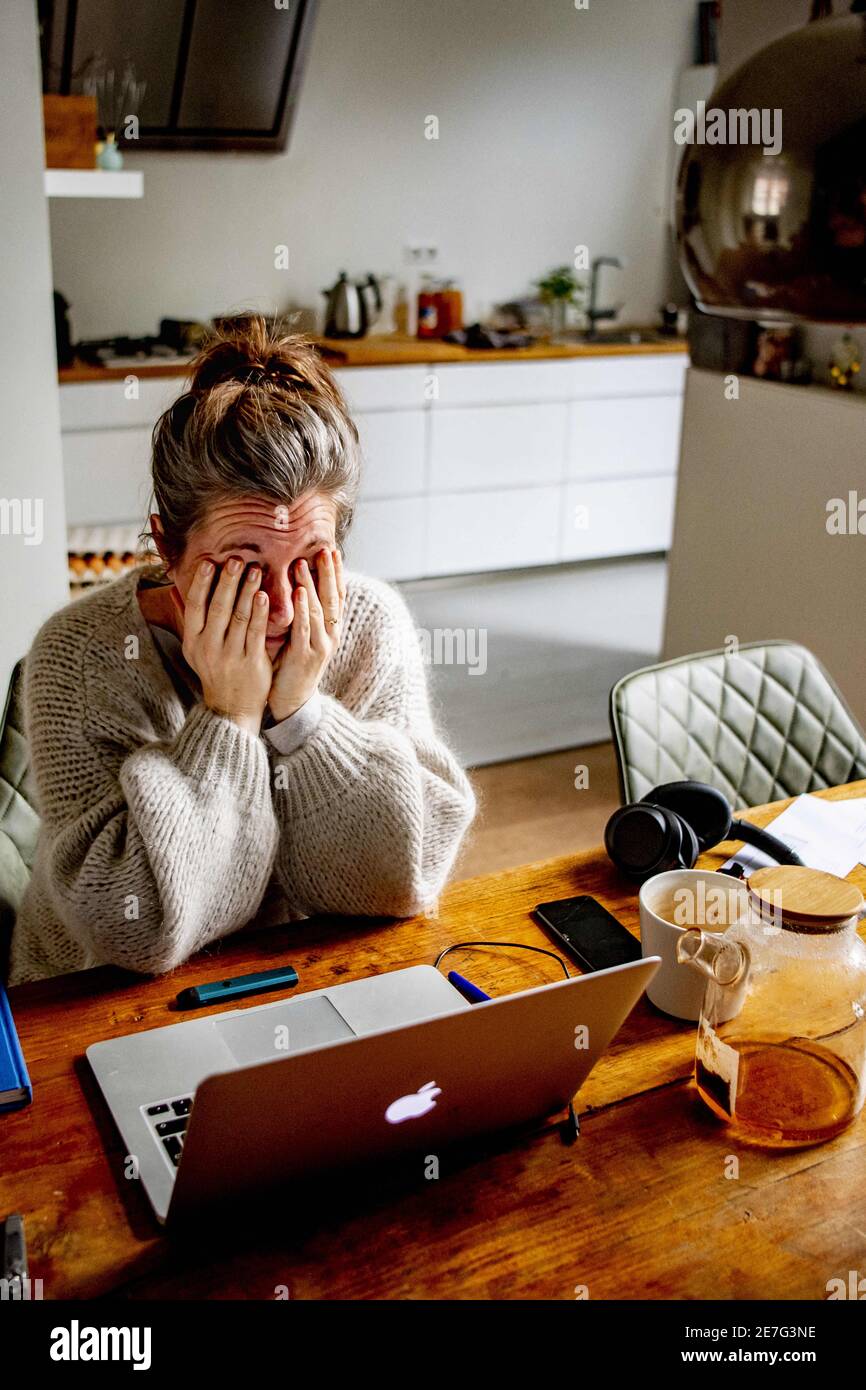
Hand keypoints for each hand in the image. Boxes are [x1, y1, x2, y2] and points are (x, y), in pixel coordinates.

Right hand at [175, 557, 272, 735]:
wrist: (231, 708)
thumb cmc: (216, 671)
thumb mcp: (195, 649)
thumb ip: (191, 620)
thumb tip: (175, 589)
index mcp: (193, 641)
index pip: (195, 606)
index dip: (201, 583)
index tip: (209, 562)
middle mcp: (209, 647)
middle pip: (218, 608)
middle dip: (228, 581)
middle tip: (236, 559)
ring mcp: (230, 655)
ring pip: (239, 617)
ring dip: (247, 591)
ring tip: (255, 570)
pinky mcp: (251, 662)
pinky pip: (256, 632)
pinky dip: (260, 612)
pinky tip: (264, 595)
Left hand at [268, 548, 345, 721]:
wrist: (291, 702)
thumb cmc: (291, 666)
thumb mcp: (299, 636)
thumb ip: (301, 613)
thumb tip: (296, 585)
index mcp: (329, 629)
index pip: (337, 595)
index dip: (336, 573)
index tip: (332, 551)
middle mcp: (330, 635)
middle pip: (333, 598)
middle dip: (329, 573)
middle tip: (325, 549)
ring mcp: (320, 646)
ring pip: (320, 610)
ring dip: (313, 585)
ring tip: (305, 563)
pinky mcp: (307, 657)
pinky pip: (306, 628)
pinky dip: (304, 609)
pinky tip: (301, 592)